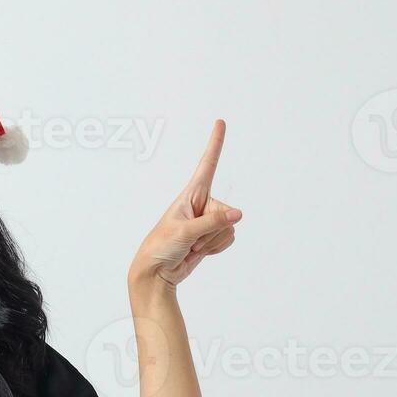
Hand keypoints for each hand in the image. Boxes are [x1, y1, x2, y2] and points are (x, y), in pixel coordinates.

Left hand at [130, 119, 242, 289]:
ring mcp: (207, 221)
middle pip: (226, 211)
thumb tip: (238, 215)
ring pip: (229, 227)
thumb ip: (212, 222)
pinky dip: (215, 248)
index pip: (207, 165)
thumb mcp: (185, 231)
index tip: (220, 123)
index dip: (214, 144)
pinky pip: (227, 239)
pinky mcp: (210, 236)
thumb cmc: (161, 247)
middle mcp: (201, 204)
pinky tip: (199, 251)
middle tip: (190, 239)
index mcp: (190, 195)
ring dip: (212, 242)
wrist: (157, 273)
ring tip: (191, 245)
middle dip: (212, 230)